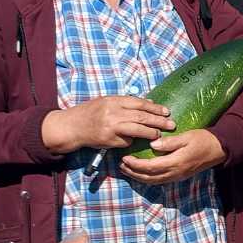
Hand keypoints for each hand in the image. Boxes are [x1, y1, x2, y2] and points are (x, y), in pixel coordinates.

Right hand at [42, 97, 173, 152]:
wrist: (72, 126)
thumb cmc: (90, 113)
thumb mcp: (107, 102)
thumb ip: (126, 103)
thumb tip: (150, 103)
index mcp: (114, 101)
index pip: (139, 103)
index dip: (155, 107)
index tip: (166, 111)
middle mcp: (113, 113)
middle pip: (142, 116)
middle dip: (159, 121)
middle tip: (171, 124)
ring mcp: (111, 127)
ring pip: (138, 130)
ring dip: (151, 133)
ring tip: (160, 134)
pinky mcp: (109, 140)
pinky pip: (126, 141)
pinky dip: (132, 141)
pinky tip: (136, 141)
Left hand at [118, 130, 224, 184]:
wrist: (219, 149)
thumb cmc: (203, 139)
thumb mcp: (187, 136)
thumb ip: (170, 142)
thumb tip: (153, 146)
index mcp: (176, 162)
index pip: (150, 167)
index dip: (136, 164)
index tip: (125, 158)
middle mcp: (175, 172)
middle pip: (149, 177)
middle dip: (133, 172)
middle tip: (121, 165)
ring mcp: (178, 176)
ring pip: (154, 181)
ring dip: (139, 177)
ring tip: (128, 170)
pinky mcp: (179, 176)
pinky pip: (160, 181)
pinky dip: (148, 179)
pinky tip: (142, 174)